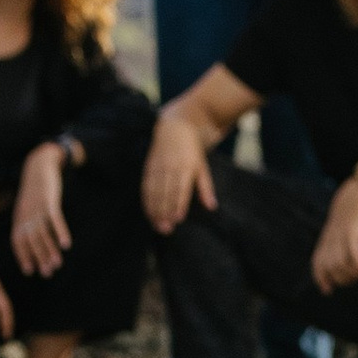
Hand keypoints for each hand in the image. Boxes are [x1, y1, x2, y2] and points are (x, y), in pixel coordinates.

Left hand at [12, 142, 71, 276]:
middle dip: (38, 258)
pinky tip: (66, 244)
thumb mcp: (28, 207)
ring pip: (42, 233)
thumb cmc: (35, 191)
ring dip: (49, 250)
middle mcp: (25, 215)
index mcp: (19, 218)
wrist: (38, 166)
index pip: (18, 241)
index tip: (29, 271)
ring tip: (57, 264)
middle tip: (47, 273)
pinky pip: (55, 220)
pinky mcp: (49, 202)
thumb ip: (29, 223)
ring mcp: (37, 209)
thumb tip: (37, 242)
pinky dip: (60, 232)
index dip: (23, 256)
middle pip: (30, 240)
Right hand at [143, 111, 215, 234]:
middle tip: (166, 229)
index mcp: (186, 167)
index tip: (178, 219)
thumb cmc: (192, 152)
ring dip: (154, 210)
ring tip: (157, 226)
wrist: (175, 128)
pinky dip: (146, 201)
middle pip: (165, 193)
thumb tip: (211, 206)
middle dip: (165, 212)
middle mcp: (170, 167)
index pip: (181, 189)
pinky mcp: (149, 167)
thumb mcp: (202, 167)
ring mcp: (158, 167)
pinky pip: (146, 187)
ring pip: (154, 192)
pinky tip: (148, 213)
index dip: (178, 204)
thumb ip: (205, 188)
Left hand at [311, 176, 357, 292]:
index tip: (327, 291)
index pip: (317, 264)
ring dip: (350, 275)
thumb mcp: (340, 232)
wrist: (357, 195)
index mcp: (325, 241)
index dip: (321, 279)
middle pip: (330, 267)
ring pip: (340, 263)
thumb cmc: (351, 219)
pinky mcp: (353, 232)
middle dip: (340, 279)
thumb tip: (339, 268)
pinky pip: (353, 252)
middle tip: (352, 282)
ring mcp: (340, 236)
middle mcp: (330, 240)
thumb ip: (337, 248)